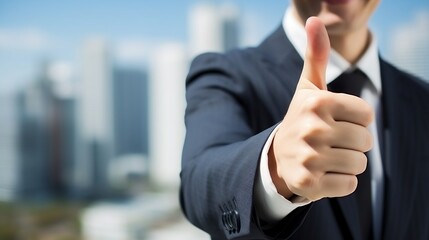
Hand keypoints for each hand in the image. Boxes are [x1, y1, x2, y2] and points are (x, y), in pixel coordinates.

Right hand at [269, 17, 373, 201]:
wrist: (276, 157)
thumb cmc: (301, 119)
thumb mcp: (307, 88)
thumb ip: (315, 55)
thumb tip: (314, 20)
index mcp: (317, 103)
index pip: (367, 115)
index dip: (356, 120)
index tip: (335, 121)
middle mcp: (312, 129)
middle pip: (366, 141)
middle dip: (353, 143)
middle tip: (329, 141)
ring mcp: (309, 158)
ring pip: (359, 164)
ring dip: (347, 163)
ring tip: (326, 157)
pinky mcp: (308, 184)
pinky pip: (349, 185)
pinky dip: (339, 182)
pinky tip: (322, 173)